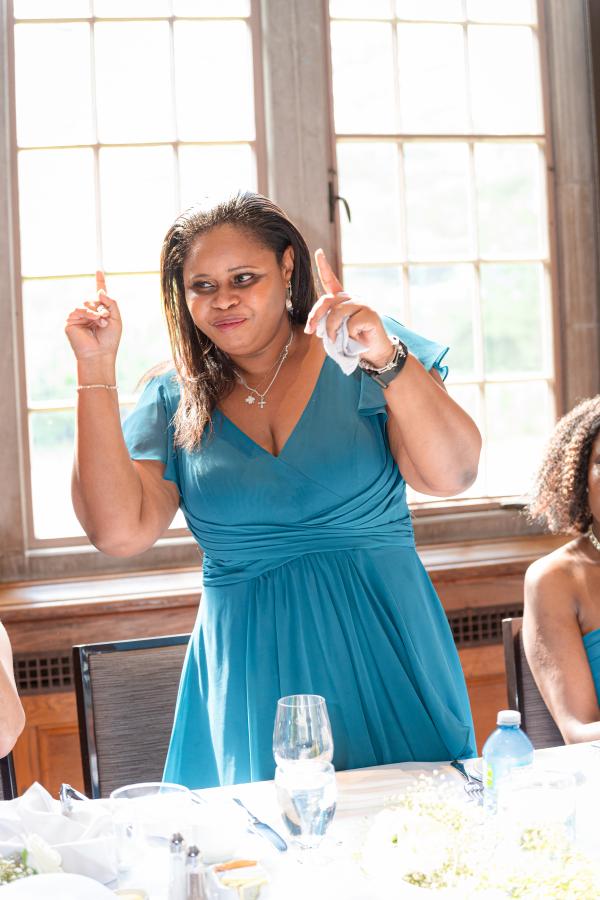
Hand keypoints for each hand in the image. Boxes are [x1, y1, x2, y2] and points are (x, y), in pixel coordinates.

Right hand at [65, 271, 121, 361]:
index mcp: (100, 312)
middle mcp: (88, 313)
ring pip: (85, 303)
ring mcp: (78, 317)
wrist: (100, 353)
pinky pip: (78, 309)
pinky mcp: (70, 321)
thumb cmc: (109, 340)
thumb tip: (100, 291)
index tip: (99, 270)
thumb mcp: (116, 319)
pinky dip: (88, 314)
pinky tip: (94, 321)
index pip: (98, 294)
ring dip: (96, 312)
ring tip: (101, 323)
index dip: (99, 282)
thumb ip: (111, 303)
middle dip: (102, 307)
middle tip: (106, 318)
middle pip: (93, 298)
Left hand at [305, 249, 394, 368]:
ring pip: (337, 313)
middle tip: (311, 331)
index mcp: (342, 300)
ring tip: (335, 340)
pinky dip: (348, 335)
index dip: (323, 267)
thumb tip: (315, 325)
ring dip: (331, 330)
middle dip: (315, 316)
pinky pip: (350, 323)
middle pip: (327, 300)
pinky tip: (356, 337)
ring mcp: (362, 304)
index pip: (331, 281)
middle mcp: (352, 298)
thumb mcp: (336, 331)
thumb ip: (326, 323)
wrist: (374, 353)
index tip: (318, 252)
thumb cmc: (353, 342)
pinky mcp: (370, 314)